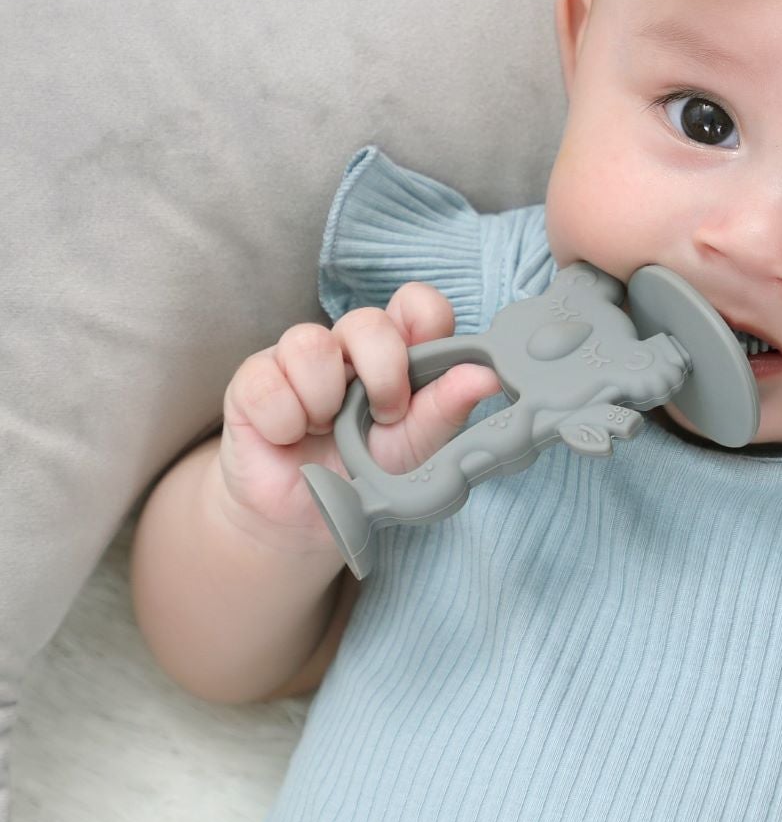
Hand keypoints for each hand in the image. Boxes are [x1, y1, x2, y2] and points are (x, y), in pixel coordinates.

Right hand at [215, 282, 503, 552]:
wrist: (306, 519)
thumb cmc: (369, 472)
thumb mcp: (417, 445)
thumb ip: (448, 407)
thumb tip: (488, 376)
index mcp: (397, 351)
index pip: (416, 303)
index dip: (424, 327)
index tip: (422, 378)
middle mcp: (350, 345)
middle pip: (367, 320)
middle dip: (381, 374)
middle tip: (383, 416)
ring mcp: (298, 359)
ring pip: (310, 343)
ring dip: (324, 401)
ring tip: (326, 430)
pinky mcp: (253, 381)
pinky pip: (267, 381)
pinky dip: (285, 422)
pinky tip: (290, 438)